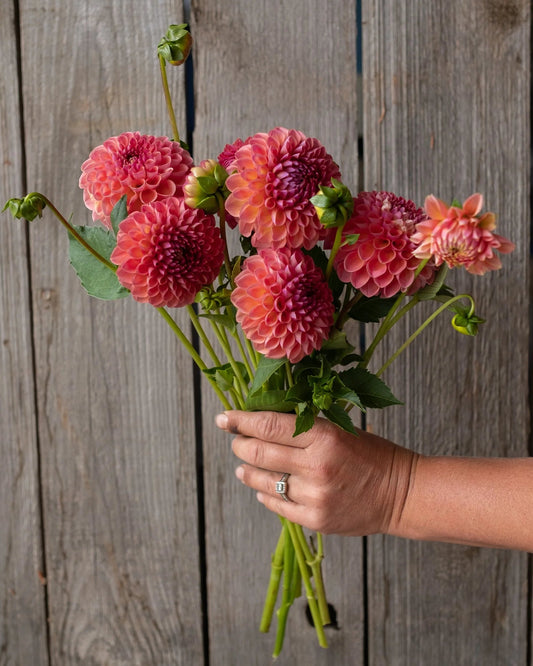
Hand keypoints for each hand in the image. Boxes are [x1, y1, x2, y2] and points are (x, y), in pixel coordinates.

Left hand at [215, 410, 417, 535]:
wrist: (402, 493)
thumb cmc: (373, 455)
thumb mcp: (341, 429)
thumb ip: (305, 427)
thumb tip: (263, 421)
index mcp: (324, 437)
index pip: (269, 425)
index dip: (241, 420)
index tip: (224, 418)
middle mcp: (316, 466)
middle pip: (258, 453)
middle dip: (239, 445)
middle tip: (235, 440)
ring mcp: (315, 496)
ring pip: (262, 481)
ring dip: (247, 471)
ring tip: (243, 466)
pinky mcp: (316, 520)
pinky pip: (277, 505)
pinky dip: (264, 493)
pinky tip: (261, 486)